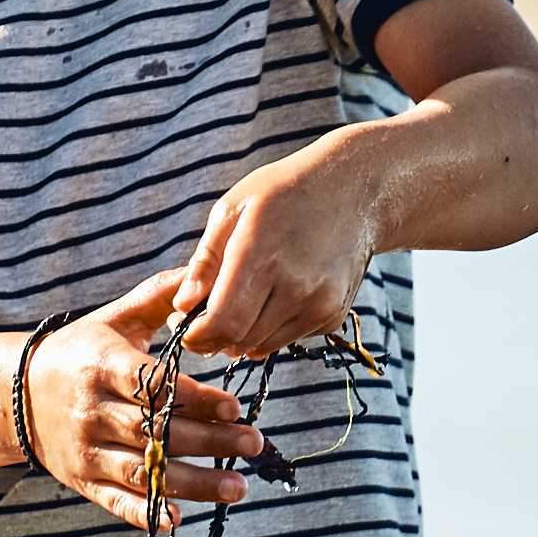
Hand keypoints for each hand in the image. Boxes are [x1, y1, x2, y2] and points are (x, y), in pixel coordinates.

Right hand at [24, 272, 269, 528]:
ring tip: (238, 486)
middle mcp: (92, 410)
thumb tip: (206, 275)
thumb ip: (160, 297)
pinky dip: (144, 513)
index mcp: (102, 366)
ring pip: (144, 471)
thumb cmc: (80, 352)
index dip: (193, 397)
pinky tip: (178, 518)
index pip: (152, 384)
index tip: (233, 406)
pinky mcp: (83, 480)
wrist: (15, 394)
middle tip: (255, 444)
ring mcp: (86, 450)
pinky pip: (115, 501)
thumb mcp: (115, 320)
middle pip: (156, 431)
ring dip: (193, 483)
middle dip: (209, 440)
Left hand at [173, 136, 384, 359]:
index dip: (196, 333)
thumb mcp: (233, 210)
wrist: (355, 190)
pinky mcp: (332, 315)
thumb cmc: (285, 192)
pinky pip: (287, 338)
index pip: (223, 322)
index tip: (183, 323)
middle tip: (201, 315)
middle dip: (212, 336)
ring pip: (261, 346)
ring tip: (238, 299)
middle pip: (238, 341)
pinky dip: (270, 327)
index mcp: (262, 254)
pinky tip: (274, 293)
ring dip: (240, 333)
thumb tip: (182, 305)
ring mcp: (319, 304)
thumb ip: (204, 262)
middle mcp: (295, 286)